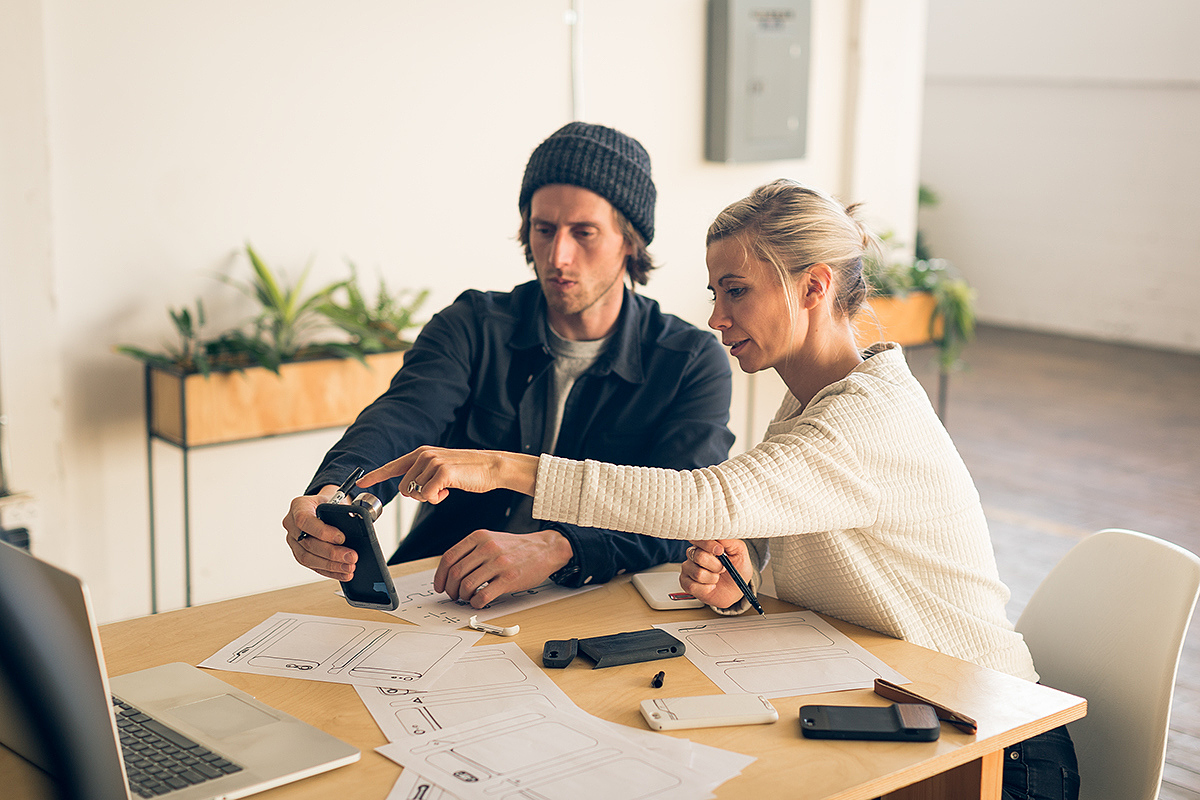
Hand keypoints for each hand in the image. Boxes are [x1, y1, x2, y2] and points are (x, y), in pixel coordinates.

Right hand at [283, 485, 358, 580]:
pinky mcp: (299, 553)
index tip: (341, 538)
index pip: (304, 521)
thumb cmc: (329, 503)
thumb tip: (356, 529)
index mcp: (299, 506)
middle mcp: (292, 524)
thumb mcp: (336, 501)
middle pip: (308, 543)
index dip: (322, 532)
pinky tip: (343, 573)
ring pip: (308, 558)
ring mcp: (293, 541)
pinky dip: (330, 571)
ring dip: (331, 565)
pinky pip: (313, 566)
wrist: (324, 507)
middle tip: (351, 557)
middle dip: (332, 553)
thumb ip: (342, 512)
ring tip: (349, 567)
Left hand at [359, 446, 537, 503]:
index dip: (375, 475)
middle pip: (402, 487)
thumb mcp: (442, 468)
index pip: (393, 465)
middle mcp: (424, 455)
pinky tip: (449, 491)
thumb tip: (411, 489)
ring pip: (414, 493)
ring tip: (445, 489)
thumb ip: (424, 474)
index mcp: (422, 453)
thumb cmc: (469, 471)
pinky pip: (427, 496)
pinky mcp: (442, 472)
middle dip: (416, 495)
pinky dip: (437, 499)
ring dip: (429, 497)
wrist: (492, 466)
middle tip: (436, 492)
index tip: (361, 482)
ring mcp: (433, 462)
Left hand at [432, 529, 573, 608]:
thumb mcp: (491, 539)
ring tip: (467, 598)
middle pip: (455, 573)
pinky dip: (476, 603)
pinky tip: (479, 602)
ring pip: (467, 585)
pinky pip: (484, 596)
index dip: (440, 575)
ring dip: (463, 596)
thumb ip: (472, 550)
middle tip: (453, 595)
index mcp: (479, 537)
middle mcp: (487, 548)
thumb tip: (451, 571)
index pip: (449, 557)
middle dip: (450, 589)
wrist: (545, 549)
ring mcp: (499, 563)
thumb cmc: (516, 547)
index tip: (440, 586)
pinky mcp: (509, 579)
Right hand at [680, 539, 752, 609]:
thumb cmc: (737, 569)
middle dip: (715, 565)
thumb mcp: (739, 551)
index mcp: (706, 544)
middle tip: (723, 568)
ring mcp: (688, 568)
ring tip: (717, 578)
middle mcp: (694, 554)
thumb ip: (729, 541)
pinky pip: (692, 586)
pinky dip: (706, 588)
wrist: (736, 589)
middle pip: (698, 556)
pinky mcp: (686, 583)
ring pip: (697, 573)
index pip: (699, 539)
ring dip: (712, 578)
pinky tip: (711, 586)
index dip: (709, 544)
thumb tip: (718, 535)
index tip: (720, 551)